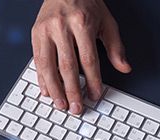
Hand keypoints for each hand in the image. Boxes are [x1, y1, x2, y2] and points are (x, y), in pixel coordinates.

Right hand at [32, 0, 131, 114]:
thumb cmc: (86, 3)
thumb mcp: (106, 21)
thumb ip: (115, 46)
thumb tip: (124, 68)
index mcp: (82, 23)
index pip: (88, 59)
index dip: (92, 81)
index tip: (95, 95)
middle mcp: (62, 26)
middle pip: (67, 66)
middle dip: (72, 90)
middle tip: (76, 108)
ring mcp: (46, 30)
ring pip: (48, 66)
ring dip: (54, 89)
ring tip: (61, 104)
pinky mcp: (35, 33)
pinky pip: (37, 60)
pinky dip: (41, 78)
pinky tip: (46, 90)